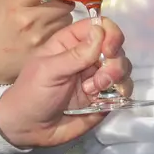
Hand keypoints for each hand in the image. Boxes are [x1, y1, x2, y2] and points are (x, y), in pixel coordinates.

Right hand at [0, 0, 76, 83]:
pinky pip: (66, 36)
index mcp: (15, 5)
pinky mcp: (47, 52)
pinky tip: (57, 31)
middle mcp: (29, 20)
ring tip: (56, 16)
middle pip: (63, 3)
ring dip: (64, 16)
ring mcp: (40, 38)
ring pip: (67, 19)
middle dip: (63, 0)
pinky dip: (64, 32)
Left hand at [0, 16, 132, 148]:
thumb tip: (100, 31)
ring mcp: (97, 76)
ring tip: (95, 90)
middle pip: (116, 46)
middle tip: (100, 79)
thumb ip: (75, 54)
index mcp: (70, 42)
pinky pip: (124, 88)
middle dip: (115, 61)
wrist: (29, 128)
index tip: (109, 50)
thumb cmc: (32, 93)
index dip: (110, 34)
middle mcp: (87, 56)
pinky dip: (120, 92)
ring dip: (116, 77)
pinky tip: (102, 100)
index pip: (99, 26)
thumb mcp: (48, 71)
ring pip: (123, 67)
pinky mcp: (104, 96)